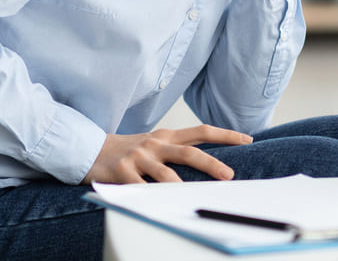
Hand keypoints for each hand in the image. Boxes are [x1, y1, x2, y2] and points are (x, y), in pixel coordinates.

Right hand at [83, 124, 252, 184]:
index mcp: (166, 136)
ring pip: (166, 173)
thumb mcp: (154, 144)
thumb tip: (208, 163)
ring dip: (181, 187)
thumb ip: (176, 150)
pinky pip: (140, 188)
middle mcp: (155, 144)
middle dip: (211, 164)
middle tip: (229, 176)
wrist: (89, 149)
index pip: (202, 131)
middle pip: (190, 152)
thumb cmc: (129, 150)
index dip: (225, 134)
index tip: (248, 139)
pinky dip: (150, 197)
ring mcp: (139, 157)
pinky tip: (159, 206)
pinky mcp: (122, 172)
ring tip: (192, 197)